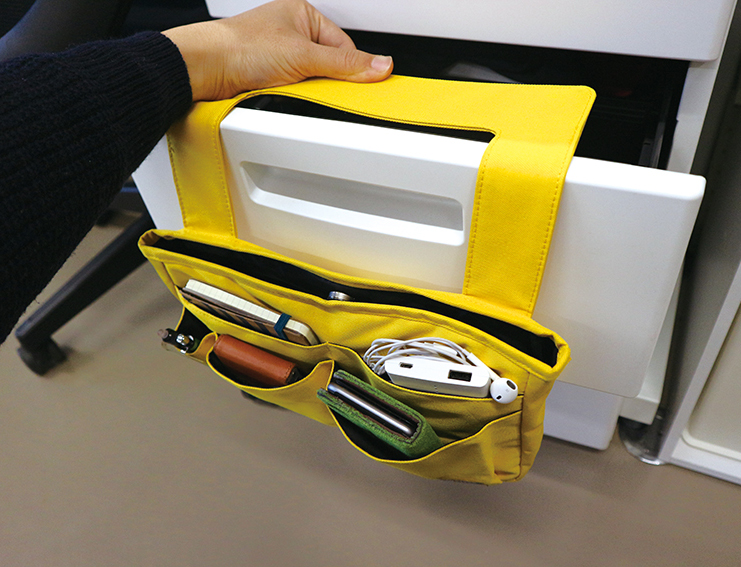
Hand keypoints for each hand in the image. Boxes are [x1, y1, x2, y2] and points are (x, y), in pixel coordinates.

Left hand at [163, 0, 393, 100]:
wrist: (206, 68)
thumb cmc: (242, 47)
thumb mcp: (304, 55)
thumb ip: (345, 63)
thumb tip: (380, 64)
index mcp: (303, 14)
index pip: (343, 45)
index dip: (350, 67)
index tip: (360, 85)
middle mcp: (291, 31)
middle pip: (328, 63)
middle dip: (326, 80)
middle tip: (320, 86)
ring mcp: (279, 54)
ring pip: (310, 78)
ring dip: (307, 90)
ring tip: (294, 88)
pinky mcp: (268, 75)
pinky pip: (293, 88)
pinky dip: (292, 96)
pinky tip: (284, 95)